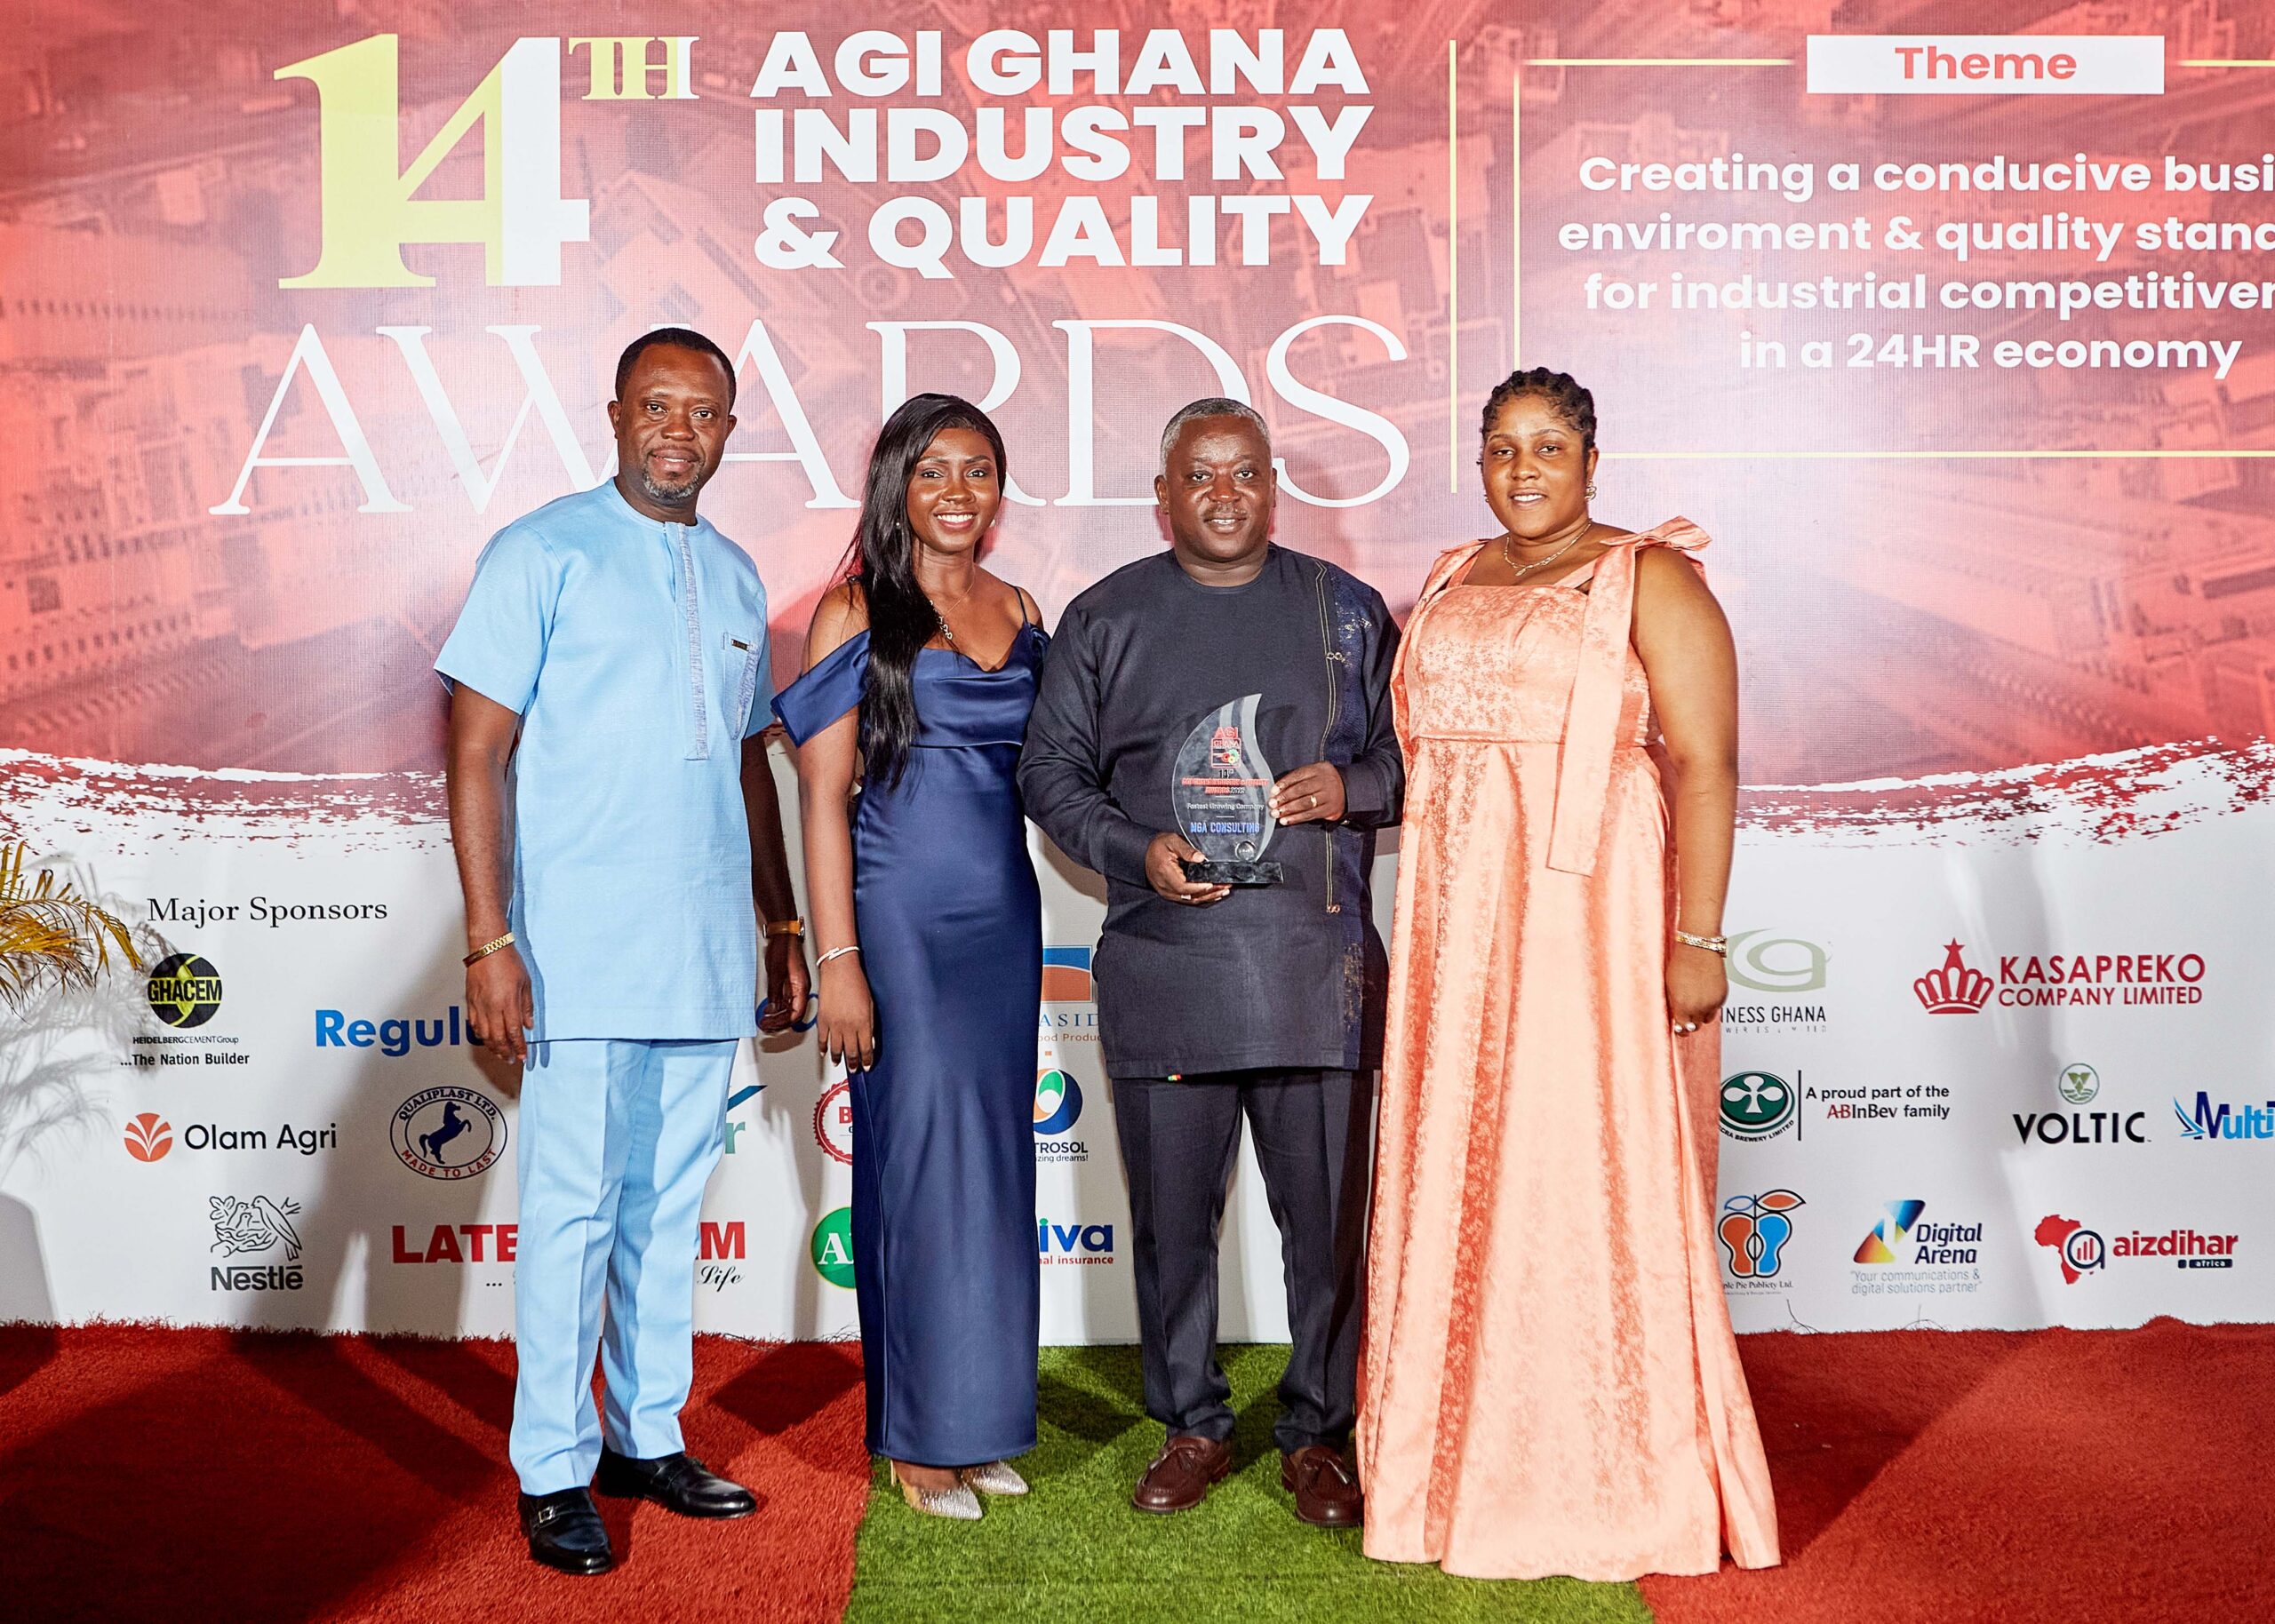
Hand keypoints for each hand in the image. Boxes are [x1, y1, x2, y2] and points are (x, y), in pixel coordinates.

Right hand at [465, 946, 532, 1064]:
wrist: (488, 948)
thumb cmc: (508, 962)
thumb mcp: (526, 983)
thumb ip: (527, 1006)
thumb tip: (529, 1025)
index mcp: (508, 1003)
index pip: (514, 1032)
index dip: (518, 1047)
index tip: (522, 1056)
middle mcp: (492, 1007)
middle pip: (498, 1038)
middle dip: (505, 1052)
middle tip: (510, 1060)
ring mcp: (479, 1005)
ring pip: (484, 1034)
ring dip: (492, 1047)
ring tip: (500, 1053)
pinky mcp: (470, 1002)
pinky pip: (474, 1024)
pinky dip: (480, 1035)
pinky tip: (485, 1039)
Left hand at [760, 935, 809, 1033]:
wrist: (782, 935)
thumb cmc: (783, 948)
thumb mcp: (775, 973)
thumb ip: (775, 993)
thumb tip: (773, 1009)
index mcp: (801, 987)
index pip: (796, 1013)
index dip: (783, 1022)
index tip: (771, 1025)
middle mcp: (800, 989)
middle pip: (793, 1014)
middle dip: (779, 1022)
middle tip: (765, 1026)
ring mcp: (795, 987)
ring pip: (789, 1009)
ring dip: (777, 1017)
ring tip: (765, 1021)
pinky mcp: (789, 983)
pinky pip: (785, 1001)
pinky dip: (776, 1008)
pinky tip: (768, 1011)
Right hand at [817, 955, 876, 1069]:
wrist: (839, 971)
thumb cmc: (857, 983)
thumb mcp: (870, 1005)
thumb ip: (870, 1024)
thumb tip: (869, 1040)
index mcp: (863, 1023)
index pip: (866, 1049)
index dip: (867, 1060)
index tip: (867, 1066)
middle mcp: (848, 1026)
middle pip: (851, 1052)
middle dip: (853, 1063)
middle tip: (854, 1069)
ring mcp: (834, 1024)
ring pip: (836, 1048)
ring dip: (839, 1059)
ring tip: (840, 1064)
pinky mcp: (822, 1020)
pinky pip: (822, 1039)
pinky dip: (823, 1048)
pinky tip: (825, 1053)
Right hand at [1145, 831, 1230, 905]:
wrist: (1146, 851)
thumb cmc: (1158, 846)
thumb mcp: (1172, 841)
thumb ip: (1187, 849)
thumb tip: (1201, 857)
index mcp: (1164, 872)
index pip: (1183, 886)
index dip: (1199, 888)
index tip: (1212, 884)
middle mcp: (1164, 885)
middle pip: (1189, 896)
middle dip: (1208, 893)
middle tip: (1224, 888)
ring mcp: (1166, 891)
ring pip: (1189, 900)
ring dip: (1206, 897)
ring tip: (1221, 892)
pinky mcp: (1169, 893)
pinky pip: (1186, 899)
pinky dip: (1200, 898)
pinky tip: (1211, 895)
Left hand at [1269, 762, 1345, 825]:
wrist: (1348, 789)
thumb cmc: (1325, 781)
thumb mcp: (1315, 772)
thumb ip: (1299, 778)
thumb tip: (1277, 790)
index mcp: (1319, 769)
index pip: (1298, 775)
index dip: (1284, 783)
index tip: (1273, 791)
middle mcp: (1324, 781)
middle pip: (1301, 789)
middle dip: (1284, 798)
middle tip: (1272, 804)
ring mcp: (1328, 796)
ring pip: (1306, 803)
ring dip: (1289, 809)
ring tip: (1277, 813)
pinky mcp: (1330, 809)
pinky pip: (1311, 815)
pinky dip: (1297, 818)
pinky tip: (1287, 820)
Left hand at [1667, 942, 1727, 1034]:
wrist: (1699, 949)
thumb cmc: (1681, 964)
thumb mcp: (1671, 987)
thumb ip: (1675, 1004)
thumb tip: (1678, 1016)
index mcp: (1682, 1006)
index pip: (1683, 1028)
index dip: (1681, 1030)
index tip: (1681, 1030)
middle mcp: (1698, 1008)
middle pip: (1696, 1026)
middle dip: (1691, 1023)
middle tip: (1688, 1018)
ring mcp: (1712, 1003)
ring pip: (1707, 1019)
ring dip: (1702, 1015)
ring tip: (1697, 1004)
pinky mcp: (1722, 997)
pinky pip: (1716, 1009)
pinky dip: (1711, 1006)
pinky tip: (1705, 995)